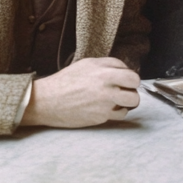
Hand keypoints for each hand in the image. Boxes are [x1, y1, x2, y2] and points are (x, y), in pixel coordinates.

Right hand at [22, 57, 140, 127]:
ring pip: (130, 105)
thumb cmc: (66, 81)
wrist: (48, 100)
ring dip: (127, 102)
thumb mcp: (87, 64)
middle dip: (132, 92)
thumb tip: (125, 69)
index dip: (132, 79)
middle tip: (124, 91)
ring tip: (118, 99)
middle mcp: (106, 89)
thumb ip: (109, 64)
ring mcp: (104, 105)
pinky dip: (117, 112)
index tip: (126, 80)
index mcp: (104, 73)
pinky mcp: (100, 118)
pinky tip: (108, 107)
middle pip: (135, 93)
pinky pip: (119, 115)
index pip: (133, 77)